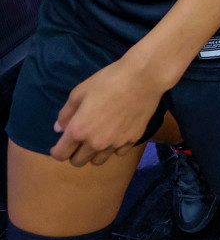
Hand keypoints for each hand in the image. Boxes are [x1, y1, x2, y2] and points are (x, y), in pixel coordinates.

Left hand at [50, 56, 166, 166]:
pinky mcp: (132, 140)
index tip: (59, 145)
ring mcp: (115, 143)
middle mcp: (95, 143)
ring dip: (93, 153)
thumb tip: (59, 129)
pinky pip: (118, 152)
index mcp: (79, 131)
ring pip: (98, 161)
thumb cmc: (108, 80)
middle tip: (79, 141)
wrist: (143, 77)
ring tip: (97, 139)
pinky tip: (116, 134)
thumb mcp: (79, 92)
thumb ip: (66, 113)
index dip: (56, 151)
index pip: (60, 155)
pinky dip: (114, 147)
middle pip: (78, 162)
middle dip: (74, 153)